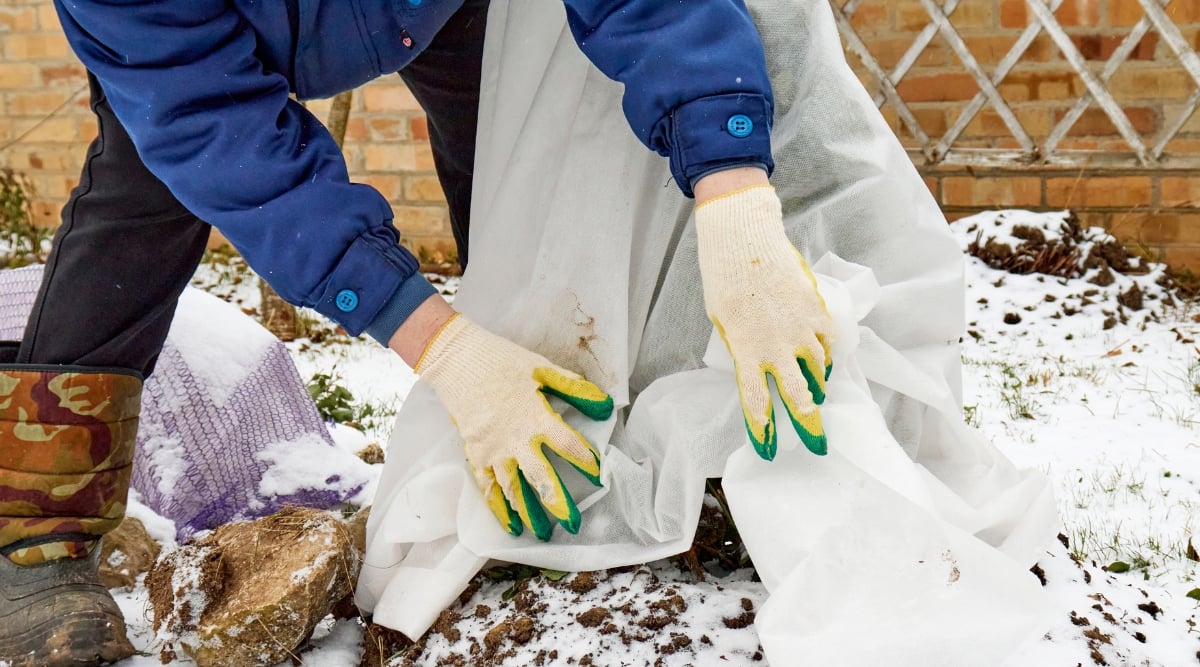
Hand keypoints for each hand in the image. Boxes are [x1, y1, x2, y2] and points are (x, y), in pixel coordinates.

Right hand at [413, 313, 612, 540]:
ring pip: (513, 488)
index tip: (598, 475)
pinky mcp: (474, 453)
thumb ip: (574, 389)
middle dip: (558, 502)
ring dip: (528, 512)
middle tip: (573, 524)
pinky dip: (498, 508)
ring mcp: (492, 449)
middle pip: (540, 476)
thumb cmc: (502, 362)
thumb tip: (606, 405)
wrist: (456, 359)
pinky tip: (510, 526)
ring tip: (542, 533)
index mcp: (535, 416)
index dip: (585, 461)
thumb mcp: (542, 369)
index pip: (568, 445)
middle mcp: (514, 439)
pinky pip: (487, 487)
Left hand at [694, 183, 833, 459]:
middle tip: (817, 446)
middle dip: (809, 427)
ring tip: (818, 396)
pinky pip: (828, 345)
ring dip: (818, 388)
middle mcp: (776, 347)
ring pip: (818, 372)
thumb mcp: (724, 321)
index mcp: (746, 351)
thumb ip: (742, 346)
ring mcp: (800, 329)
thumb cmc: (725, 279)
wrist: (745, 240)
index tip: (768, 451)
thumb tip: (758, 364)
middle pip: (798, 398)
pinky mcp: (816, 312)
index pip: (755, 402)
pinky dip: (826, 358)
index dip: (762, 430)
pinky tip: (823, 362)